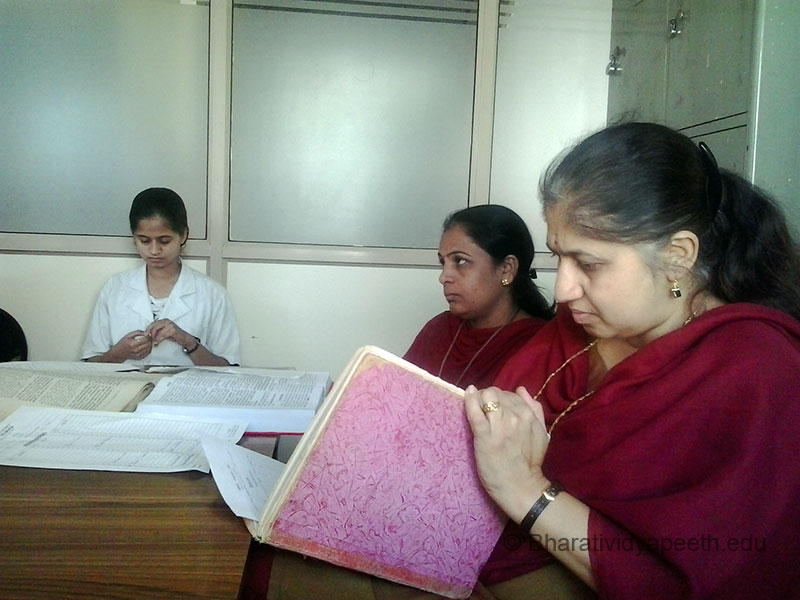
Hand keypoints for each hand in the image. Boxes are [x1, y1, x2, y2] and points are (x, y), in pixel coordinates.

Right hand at [112, 330, 152, 361]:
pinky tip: (146, 346)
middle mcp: (136, 350)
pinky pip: (148, 353)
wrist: (118, 353)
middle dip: (150, 340)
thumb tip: (146, 332)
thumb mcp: (128, 335)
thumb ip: (138, 332)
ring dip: (150, 344)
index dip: (148, 336)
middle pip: (149, 344)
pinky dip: (149, 349)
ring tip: (147, 341)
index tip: (148, 334)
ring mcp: (138, 355)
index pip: (146, 339)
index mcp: (133, 344)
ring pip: (149, 348)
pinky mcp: (139, 358)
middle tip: (149, 337)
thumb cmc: (123, 343)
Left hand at [146, 319, 191, 348]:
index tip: (144, 334)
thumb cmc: (174, 336)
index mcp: (164, 320)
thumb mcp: (164, 332)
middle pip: (154, 326)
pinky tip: (158, 342)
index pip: (153, 323)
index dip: (148, 329)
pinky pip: (163, 335)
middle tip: (149, 339)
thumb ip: (157, 331)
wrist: (184, 339)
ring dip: (155, 338)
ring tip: (154, 342)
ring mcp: (170, 325)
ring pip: (158, 331)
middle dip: (150, 333)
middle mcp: (167, 321)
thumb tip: (148, 334)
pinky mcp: (173, 330)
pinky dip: (159, 339)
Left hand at [464, 385, 550, 521]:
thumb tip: (521, 389)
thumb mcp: (542, 433)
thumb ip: (535, 409)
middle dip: (487, 398)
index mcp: (529, 414)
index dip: (499, 399)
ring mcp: (499, 425)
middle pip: (495, 393)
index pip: (509, 394)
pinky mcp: (484, 435)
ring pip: (485, 396)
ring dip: (478, 399)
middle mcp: (516, 416)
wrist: (521, 487)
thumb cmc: (530, 463)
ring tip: (476, 409)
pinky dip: (468, 400)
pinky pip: (474, 411)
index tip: (494, 409)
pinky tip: (466, 395)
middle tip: (484, 411)